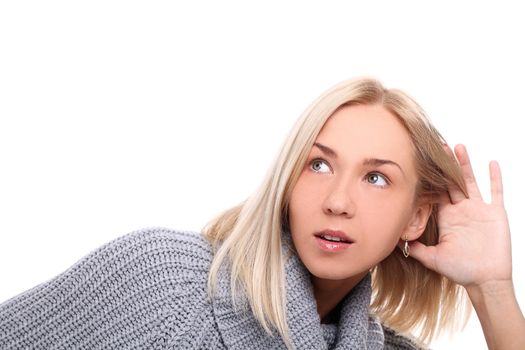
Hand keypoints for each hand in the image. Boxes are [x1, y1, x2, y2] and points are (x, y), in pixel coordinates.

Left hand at [407, 144, 511, 288]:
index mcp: (447, 217)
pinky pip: (496, 192)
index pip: (437, 192)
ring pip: (471, 181)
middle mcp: (462, 210)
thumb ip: (417, 250)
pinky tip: (491, 163)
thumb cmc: (461, 271)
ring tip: (458, 147)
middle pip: (452, 182)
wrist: (486, 280)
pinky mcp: (496, 213)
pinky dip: (494, 178)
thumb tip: (396, 243)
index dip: (430, 179)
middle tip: (437, 145)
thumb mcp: (434, 259)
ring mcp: (479, 210)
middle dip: (445, 165)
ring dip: (465, 165)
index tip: (421, 163)